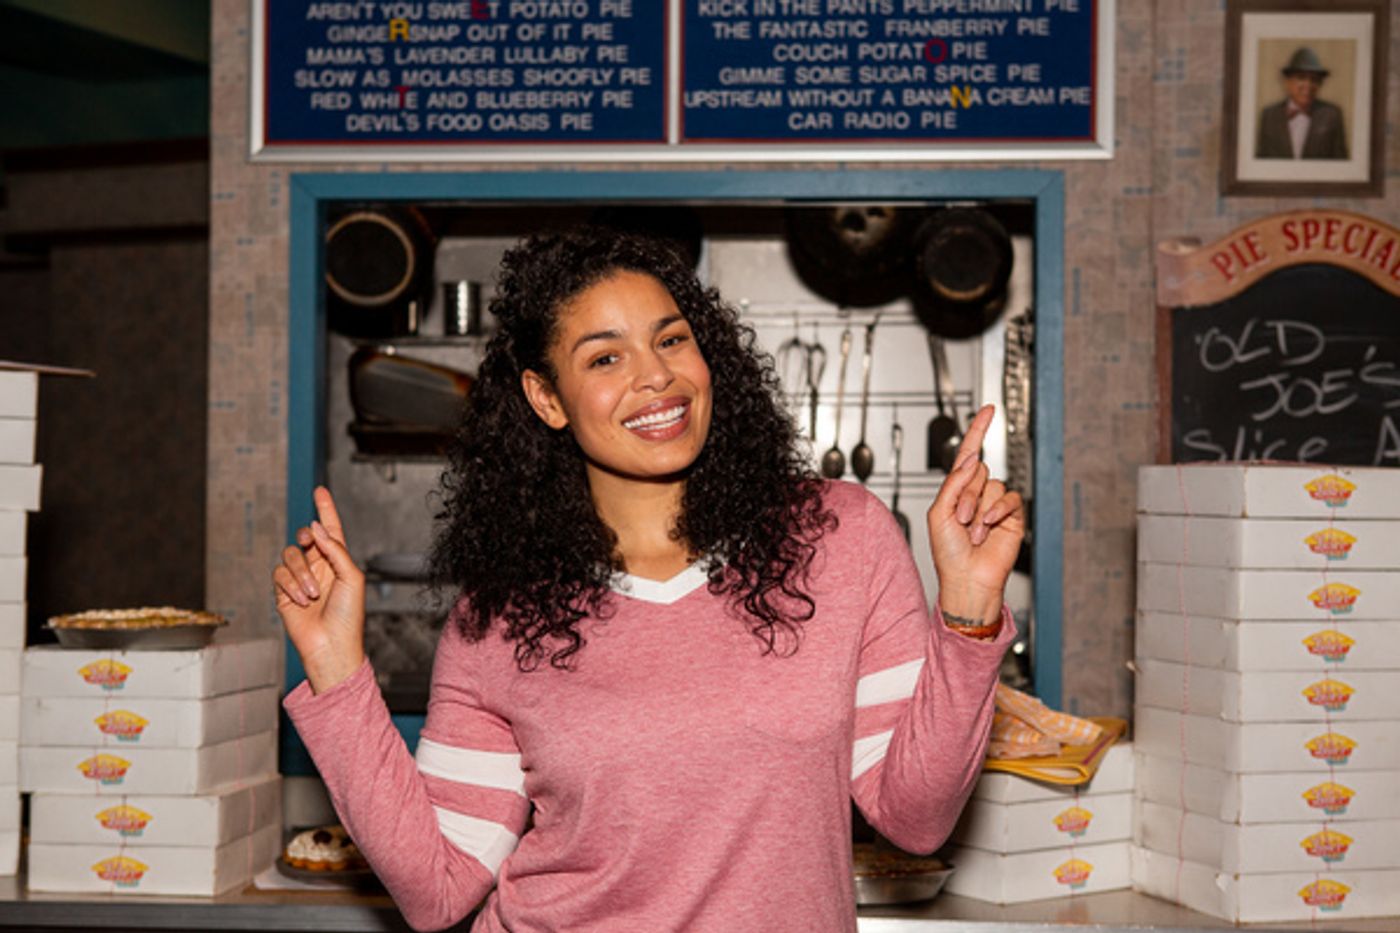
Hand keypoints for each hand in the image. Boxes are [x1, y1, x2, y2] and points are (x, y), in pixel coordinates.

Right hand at [272, 486, 365, 693]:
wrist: (331, 645)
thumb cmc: (348, 616)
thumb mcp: (352, 577)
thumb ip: (335, 549)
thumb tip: (317, 528)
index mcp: (338, 562)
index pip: (331, 530)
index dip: (325, 509)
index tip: (320, 490)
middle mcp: (319, 567)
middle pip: (307, 537)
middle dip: (307, 536)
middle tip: (311, 541)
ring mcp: (301, 579)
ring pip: (290, 554)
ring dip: (301, 572)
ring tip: (312, 594)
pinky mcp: (284, 592)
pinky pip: (279, 574)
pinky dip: (290, 584)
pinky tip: (300, 599)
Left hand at [927, 405, 1025, 624]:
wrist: (966, 579)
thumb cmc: (948, 552)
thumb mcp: (939, 513)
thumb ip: (953, 483)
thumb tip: (972, 458)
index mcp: (956, 490)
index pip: (968, 454)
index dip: (978, 430)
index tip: (987, 409)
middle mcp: (976, 494)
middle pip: (978, 470)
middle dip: (966, 493)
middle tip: (960, 518)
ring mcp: (994, 505)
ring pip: (992, 485)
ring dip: (979, 508)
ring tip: (972, 530)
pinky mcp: (1012, 516)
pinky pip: (1010, 498)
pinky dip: (997, 510)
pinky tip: (989, 526)